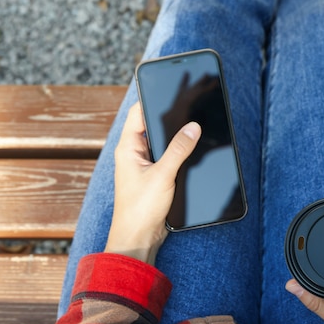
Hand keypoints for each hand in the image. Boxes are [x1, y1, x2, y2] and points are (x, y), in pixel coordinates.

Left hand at [104, 103, 200, 264]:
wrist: (138, 238)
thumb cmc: (140, 209)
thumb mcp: (162, 175)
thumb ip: (179, 150)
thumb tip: (193, 127)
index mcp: (128, 147)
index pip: (139, 112)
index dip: (155, 97)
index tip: (171, 85)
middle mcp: (134, 153)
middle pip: (153, 124)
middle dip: (171, 113)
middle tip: (190, 100)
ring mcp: (145, 165)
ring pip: (162, 141)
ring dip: (177, 134)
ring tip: (195, 122)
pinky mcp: (155, 176)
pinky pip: (168, 156)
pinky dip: (180, 150)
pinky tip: (194, 148)